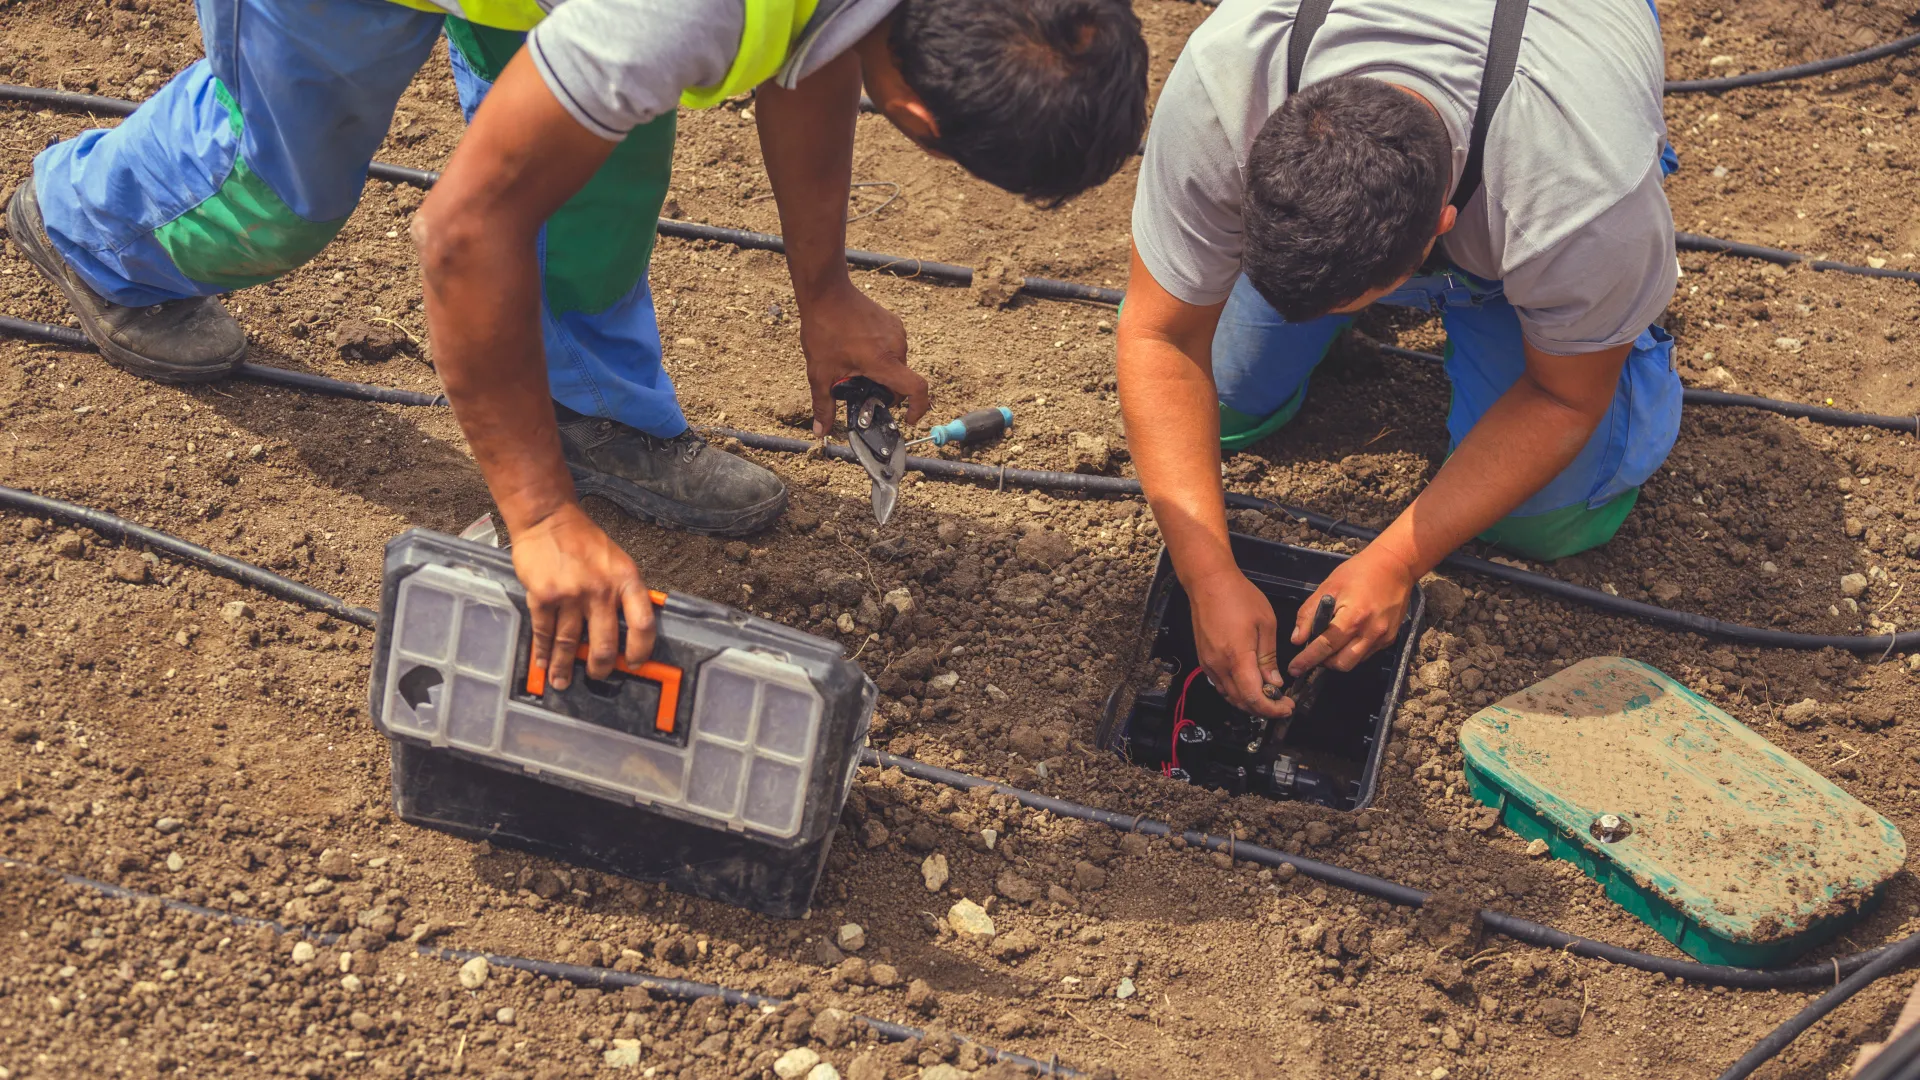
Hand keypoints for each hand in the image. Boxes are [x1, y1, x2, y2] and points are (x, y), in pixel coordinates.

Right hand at [510, 503, 655, 689]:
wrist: (548, 519)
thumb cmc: (585, 541)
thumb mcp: (617, 562)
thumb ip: (624, 593)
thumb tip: (629, 630)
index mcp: (626, 580)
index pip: (642, 625)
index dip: (641, 650)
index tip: (634, 664)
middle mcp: (601, 590)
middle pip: (604, 643)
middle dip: (600, 667)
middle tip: (598, 676)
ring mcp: (571, 595)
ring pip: (570, 643)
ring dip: (565, 666)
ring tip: (562, 681)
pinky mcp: (543, 597)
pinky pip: (544, 632)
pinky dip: (543, 651)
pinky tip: (543, 663)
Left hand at [799, 280, 929, 435]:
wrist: (826, 292)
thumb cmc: (824, 329)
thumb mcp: (820, 372)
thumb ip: (823, 405)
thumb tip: (821, 432)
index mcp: (883, 361)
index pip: (916, 389)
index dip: (918, 408)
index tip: (908, 419)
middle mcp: (896, 346)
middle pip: (901, 381)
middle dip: (884, 391)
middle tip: (860, 390)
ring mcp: (897, 332)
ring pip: (896, 365)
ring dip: (881, 372)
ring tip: (855, 366)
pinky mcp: (894, 323)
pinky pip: (893, 348)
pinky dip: (881, 357)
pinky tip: (858, 350)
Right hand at [1186, 568, 1290, 719]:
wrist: (1208, 582)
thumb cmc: (1238, 596)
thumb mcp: (1265, 624)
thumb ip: (1269, 658)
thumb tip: (1274, 683)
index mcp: (1237, 657)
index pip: (1254, 697)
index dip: (1272, 709)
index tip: (1287, 707)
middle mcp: (1219, 665)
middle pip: (1240, 702)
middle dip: (1263, 709)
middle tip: (1282, 704)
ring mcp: (1208, 663)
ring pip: (1229, 696)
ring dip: (1249, 702)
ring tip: (1268, 696)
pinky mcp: (1204, 659)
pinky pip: (1220, 685)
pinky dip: (1236, 691)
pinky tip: (1249, 684)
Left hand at [1288, 546, 1416, 676]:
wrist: (1395, 566)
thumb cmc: (1359, 572)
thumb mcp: (1329, 587)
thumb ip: (1310, 614)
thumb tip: (1297, 639)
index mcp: (1353, 617)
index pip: (1325, 646)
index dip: (1307, 659)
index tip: (1294, 669)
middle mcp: (1370, 631)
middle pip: (1341, 663)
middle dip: (1324, 662)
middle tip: (1314, 651)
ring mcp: (1382, 637)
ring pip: (1354, 662)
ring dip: (1338, 659)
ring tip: (1330, 644)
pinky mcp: (1390, 639)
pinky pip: (1366, 654)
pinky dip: (1352, 652)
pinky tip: (1348, 637)